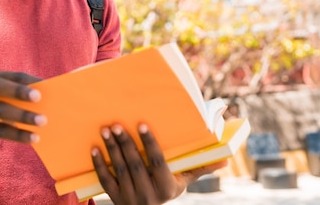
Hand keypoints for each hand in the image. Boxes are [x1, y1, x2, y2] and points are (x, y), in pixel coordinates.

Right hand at [0, 71, 44, 151]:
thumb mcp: (6, 99)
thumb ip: (22, 95)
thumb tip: (51, 96)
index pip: (11, 75)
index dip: (28, 80)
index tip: (46, 84)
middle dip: (18, 91)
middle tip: (38, 97)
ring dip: (22, 115)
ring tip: (42, 121)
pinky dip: (18, 134)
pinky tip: (33, 138)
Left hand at [91, 124, 226, 204]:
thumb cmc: (167, 190)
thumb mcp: (183, 182)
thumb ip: (200, 169)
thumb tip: (225, 160)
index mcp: (166, 188)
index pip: (157, 162)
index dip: (149, 142)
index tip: (141, 123)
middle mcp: (148, 195)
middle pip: (135, 165)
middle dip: (125, 143)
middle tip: (117, 123)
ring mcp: (130, 198)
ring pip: (120, 170)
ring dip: (111, 149)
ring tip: (106, 130)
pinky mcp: (115, 198)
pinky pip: (105, 180)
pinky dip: (99, 164)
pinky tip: (94, 148)